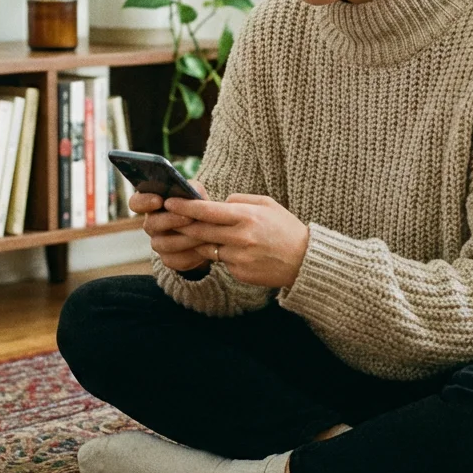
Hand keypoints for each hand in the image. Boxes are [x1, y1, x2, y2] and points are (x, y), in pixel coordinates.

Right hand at [133, 180, 212, 271]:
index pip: (136, 202)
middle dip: (171, 221)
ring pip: (164, 244)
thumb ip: (192, 189)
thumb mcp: (197, 193)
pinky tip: (204, 248)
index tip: (158, 200)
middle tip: (189, 217)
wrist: (211, 231)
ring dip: (185, 239)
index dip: (143, 202)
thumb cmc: (199, 206)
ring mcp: (158, 243)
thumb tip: (189, 192)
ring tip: (203, 234)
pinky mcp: (169, 259)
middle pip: (150, 224)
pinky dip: (192, 254)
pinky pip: (175, 260)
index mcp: (152, 204)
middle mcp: (151, 224)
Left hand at [163, 193, 309, 288]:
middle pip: (201, 230)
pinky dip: (222, 255)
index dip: (186, 207)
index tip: (170, 202)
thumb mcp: (267, 204)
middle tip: (168, 218)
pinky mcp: (239, 272)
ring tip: (195, 234)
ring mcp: (239, 257)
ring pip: (208, 248)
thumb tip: (219, 203)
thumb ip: (240, 200)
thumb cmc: (286, 228)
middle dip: (182, 224)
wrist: (304, 261)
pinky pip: (222, 261)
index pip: (207, 211)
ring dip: (199, 241)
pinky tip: (232, 251)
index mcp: (247, 216)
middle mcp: (240, 237)